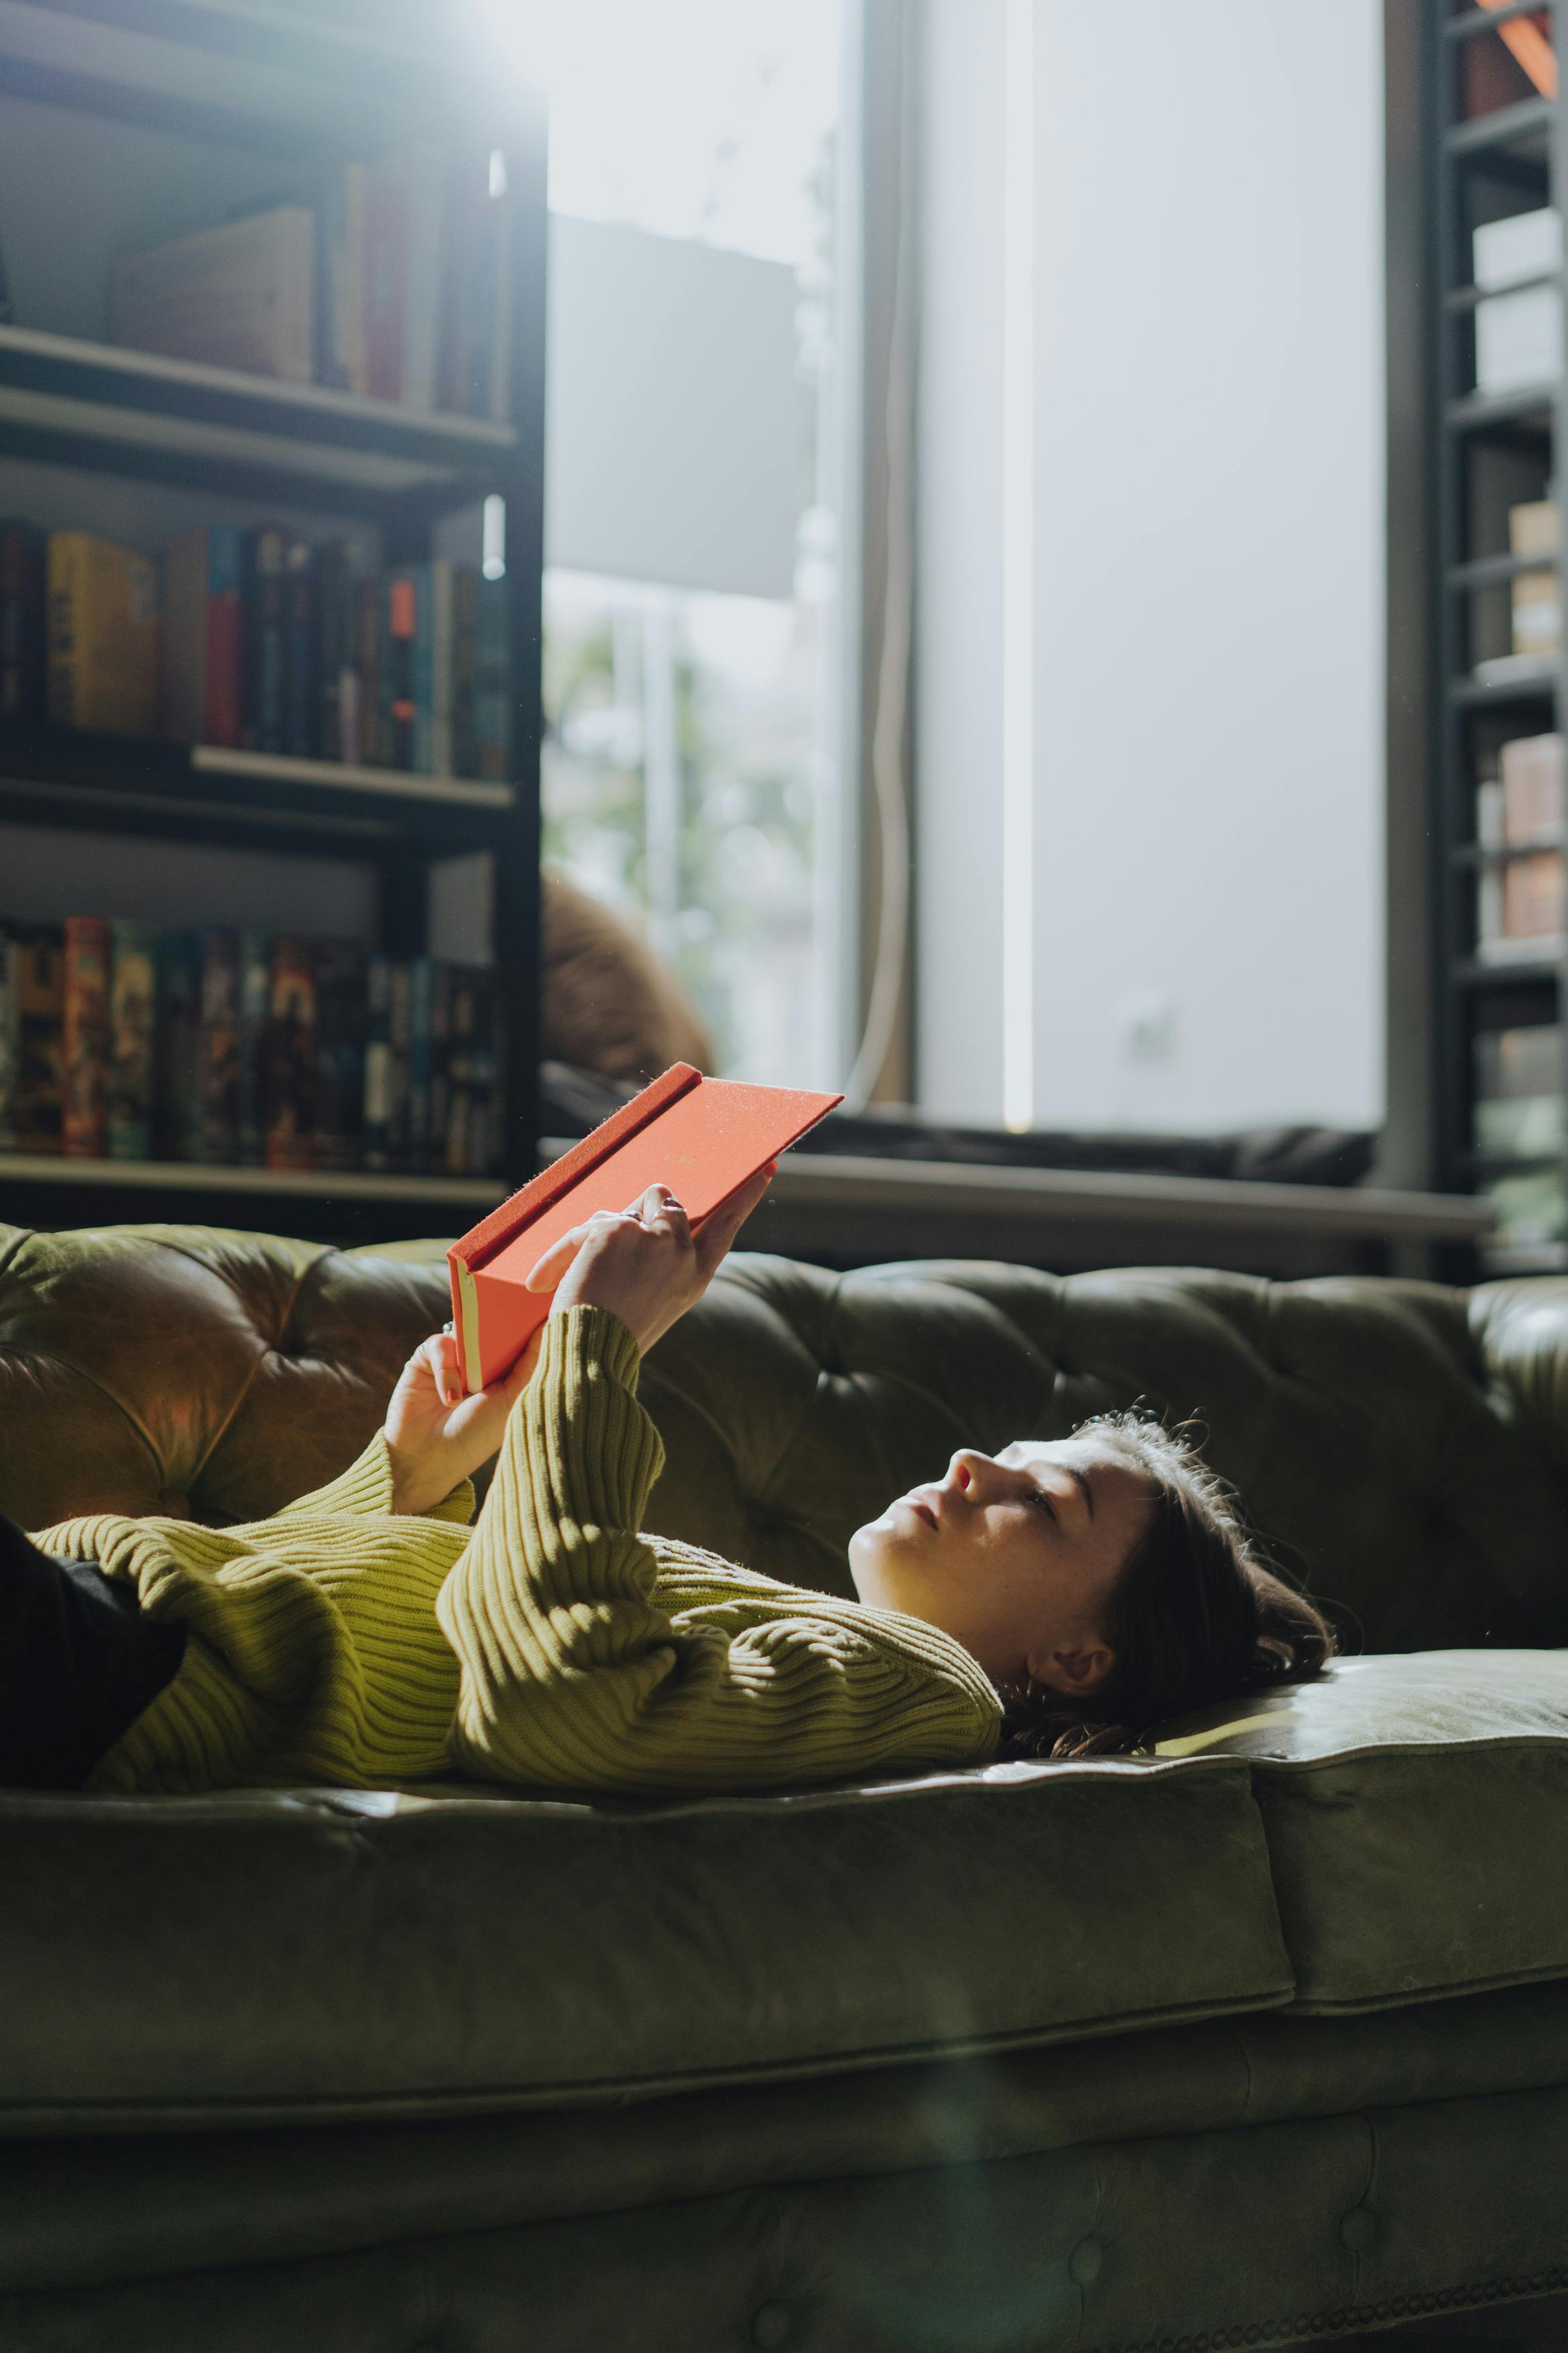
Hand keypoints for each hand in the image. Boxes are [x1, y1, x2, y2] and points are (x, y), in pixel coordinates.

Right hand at [383, 1326, 542, 1516]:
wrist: (425, 1460)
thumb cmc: (475, 1436)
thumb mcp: (513, 1400)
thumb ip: (532, 1362)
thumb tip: (550, 1322)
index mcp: (510, 1372)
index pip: (523, 1336)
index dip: (531, 1321)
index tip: (542, 1305)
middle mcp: (483, 1361)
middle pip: (496, 1324)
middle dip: (502, 1324)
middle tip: (508, 1323)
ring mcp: (455, 1357)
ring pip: (467, 1330)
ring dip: (472, 1358)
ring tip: (473, 1390)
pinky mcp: (427, 1358)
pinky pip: (440, 1345)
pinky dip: (446, 1370)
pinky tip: (449, 1399)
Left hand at [524, 1166, 773, 1355]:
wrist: (590, 1358)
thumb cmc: (614, 1337)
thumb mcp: (654, 1300)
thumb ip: (660, 1260)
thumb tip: (641, 1215)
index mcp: (697, 1276)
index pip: (727, 1224)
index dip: (745, 1195)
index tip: (766, 1168)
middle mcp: (683, 1254)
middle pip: (663, 1203)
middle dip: (633, 1217)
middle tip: (606, 1252)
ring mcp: (655, 1239)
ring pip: (624, 1208)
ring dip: (599, 1234)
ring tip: (580, 1277)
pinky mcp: (618, 1230)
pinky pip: (586, 1225)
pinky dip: (562, 1251)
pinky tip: (544, 1282)